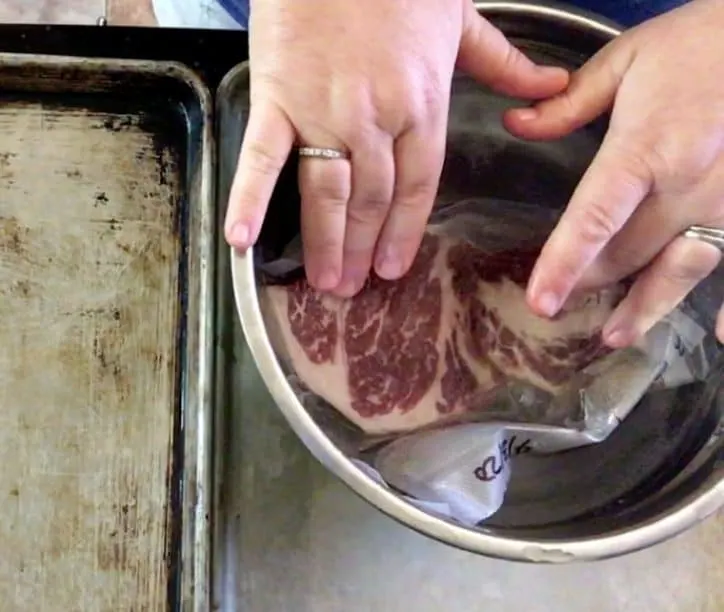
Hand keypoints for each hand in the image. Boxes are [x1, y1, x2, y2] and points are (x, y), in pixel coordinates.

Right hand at [225, 0, 567, 296]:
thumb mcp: (463, 19)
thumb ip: (505, 64)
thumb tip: (552, 89)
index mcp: (422, 104)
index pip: (418, 186)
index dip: (404, 233)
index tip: (395, 269)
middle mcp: (376, 120)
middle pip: (374, 200)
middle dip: (365, 249)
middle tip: (353, 290)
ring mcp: (324, 112)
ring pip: (330, 192)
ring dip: (327, 243)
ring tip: (325, 282)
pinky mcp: (277, 98)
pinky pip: (263, 158)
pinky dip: (250, 199)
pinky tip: (240, 240)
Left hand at [505, 0, 723, 344]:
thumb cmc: (697, 43)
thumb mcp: (626, 60)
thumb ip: (569, 103)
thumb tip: (516, 124)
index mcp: (647, 149)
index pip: (594, 219)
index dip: (563, 264)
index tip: (540, 303)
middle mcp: (689, 186)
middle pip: (628, 253)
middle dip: (589, 279)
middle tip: (563, 297)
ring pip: (678, 271)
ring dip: (644, 307)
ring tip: (613, 336)